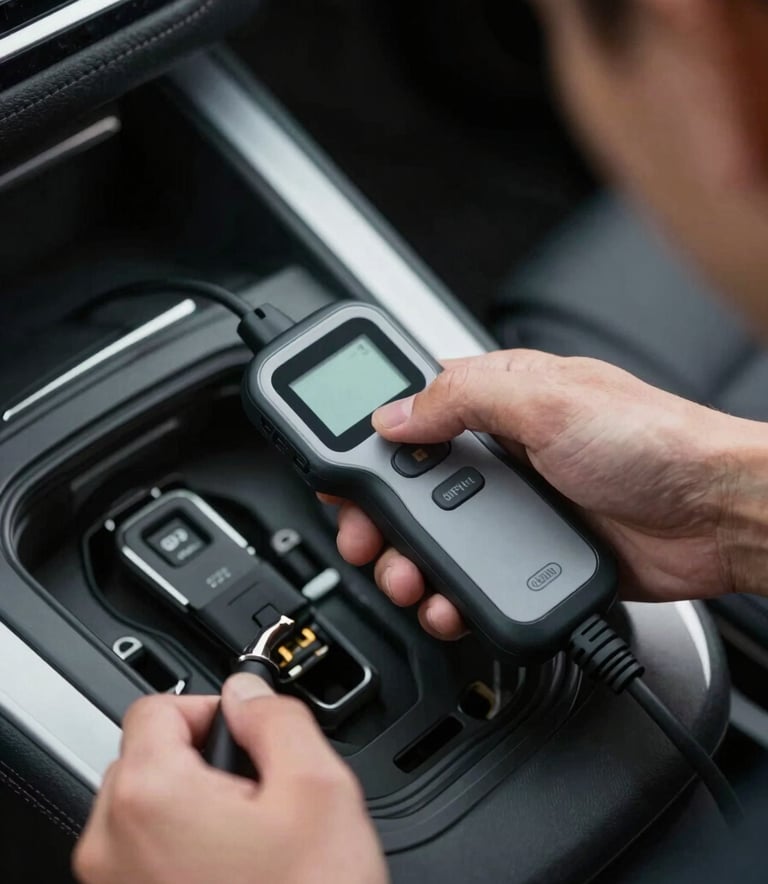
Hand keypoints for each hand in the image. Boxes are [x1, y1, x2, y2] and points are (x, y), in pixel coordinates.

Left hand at [73, 677, 387, 883]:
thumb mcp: (318, 788)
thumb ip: (278, 717)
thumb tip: (250, 690)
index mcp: (150, 796)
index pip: (160, 704)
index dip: (214, 708)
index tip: (249, 733)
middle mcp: (113, 843)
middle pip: (150, 755)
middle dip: (206, 761)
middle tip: (261, 794)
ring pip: (151, 807)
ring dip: (197, 806)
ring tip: (254, 842)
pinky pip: (148, 854)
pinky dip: (186, 848)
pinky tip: (237, 872)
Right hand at [327, 350, 767, 638]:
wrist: (715, 518)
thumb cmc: (654, 442)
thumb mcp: (548, 401)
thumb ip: (462, 399)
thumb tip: (393, 414)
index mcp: (499, 399)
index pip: (411, 407)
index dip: (367, 436)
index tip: (337, 470)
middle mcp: (500, 451)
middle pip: (408, 482)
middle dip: (376, 513)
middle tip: (363, 534)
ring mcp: (513, 506)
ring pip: (433, 536)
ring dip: (406, 560)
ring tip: (402, 575)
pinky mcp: (529, 554)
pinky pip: (470, 577)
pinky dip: (448, 593)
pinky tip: (445, 600)